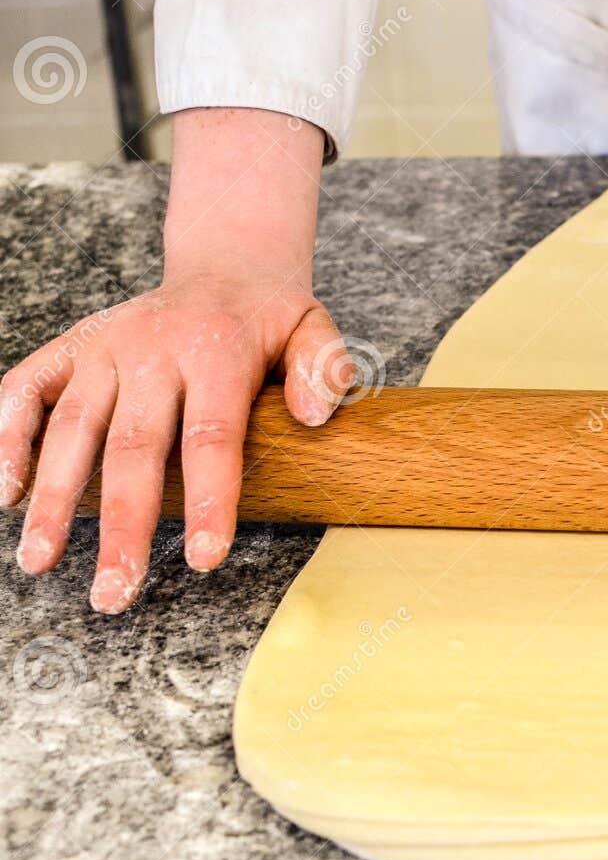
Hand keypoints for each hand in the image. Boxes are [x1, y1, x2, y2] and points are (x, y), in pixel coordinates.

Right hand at [1, 275, 350, 611]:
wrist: (226, 265)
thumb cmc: (271, 318)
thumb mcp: (315, 327)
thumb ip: (323, 367)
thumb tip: (314, 415)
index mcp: (217, 352)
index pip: (212, 436)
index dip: (209, 501)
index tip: (203, 561)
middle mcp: (152, 350)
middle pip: (133, 447)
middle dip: (121, 526)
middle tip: (113, 595)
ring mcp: (104, 348)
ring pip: (70, 428)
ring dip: (51, 499)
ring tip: (38, 564)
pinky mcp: (70, 347)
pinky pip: (23, 390)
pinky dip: (5, 438)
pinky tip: (5, 495)